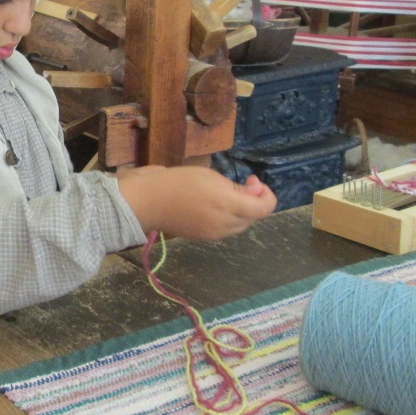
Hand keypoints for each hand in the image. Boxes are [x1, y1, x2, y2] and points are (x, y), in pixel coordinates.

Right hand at [116, 166, 276, 240]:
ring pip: (241, 225)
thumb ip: (237, 188)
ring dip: (242, 211)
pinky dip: (229, 219)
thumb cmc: (177, 182)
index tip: (254, 180)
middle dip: (254, 201)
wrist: (148, 203)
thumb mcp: (210, 176)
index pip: (263, 208)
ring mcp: (215, 234)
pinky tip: (216, 207)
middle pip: (254, 217)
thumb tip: (256, 193)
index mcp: (227, 204)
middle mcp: (225, 224)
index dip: (267, 195)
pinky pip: (227, 230)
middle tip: (242, 183)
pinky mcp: (205, 238)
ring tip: (227, 195)